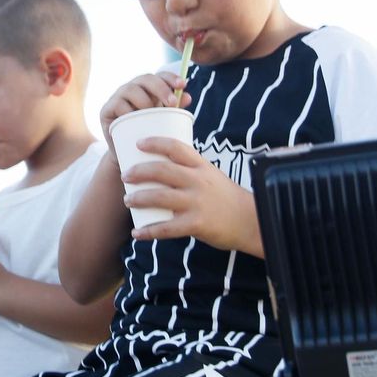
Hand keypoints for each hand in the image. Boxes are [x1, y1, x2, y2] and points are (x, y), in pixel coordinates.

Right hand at [99, 72, 190, 154]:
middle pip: (146, 79)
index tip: (183, 85)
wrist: (131, 157)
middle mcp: (133, 88)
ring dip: (144, 99)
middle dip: (161, 88)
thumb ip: (175, 109)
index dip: (171, 77)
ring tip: (153, 112)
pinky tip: (135, 118)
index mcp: (149, 88)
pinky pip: (117, 104)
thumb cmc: (150, 135)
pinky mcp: (106, 110)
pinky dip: (127, 110)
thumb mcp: (165, 122)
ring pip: (131, 89)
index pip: (160, 76)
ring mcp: (118, 97)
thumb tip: (188, 97)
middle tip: (172, 104)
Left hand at [120, 137, 262, 255]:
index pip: (176, 147)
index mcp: (201, 166)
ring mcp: (197, 202)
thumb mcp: (212, 175)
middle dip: (139, 172)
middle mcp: (198, 181)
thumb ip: (190, 169)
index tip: (139, 143)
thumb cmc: (226, 197)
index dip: (155, 143)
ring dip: (139, 198)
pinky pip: (166, 228)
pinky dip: (148, 231)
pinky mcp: (196, 224)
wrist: (251, 220)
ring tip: (127, 200)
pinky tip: (137, 233)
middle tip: (125, 175)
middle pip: (162, 170)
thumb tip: (163, 163)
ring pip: (160, 197)